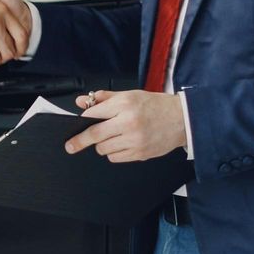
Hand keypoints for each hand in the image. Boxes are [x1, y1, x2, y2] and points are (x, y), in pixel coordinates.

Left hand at [65, 89, 187, 162]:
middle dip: (79, 141)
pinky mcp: (140, 154)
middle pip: (95, 135)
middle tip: (70, 146)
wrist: (183, 120)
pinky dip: (114, 153)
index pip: (93, 115)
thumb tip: (81, 102)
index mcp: (125, 105)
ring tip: (113, 136)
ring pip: (104, 149)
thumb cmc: (156, 106)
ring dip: (102, 145)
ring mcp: (135, 140)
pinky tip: (122, 144)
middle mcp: (129, 123)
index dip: (82, 121)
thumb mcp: (129, 95)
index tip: (74, 127)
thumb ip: (103, 98)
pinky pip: (115, 158)